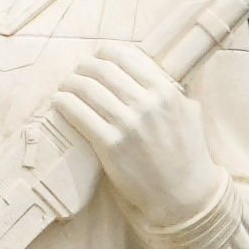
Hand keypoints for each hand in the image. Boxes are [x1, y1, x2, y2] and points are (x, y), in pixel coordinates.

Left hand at [42, 39, 213, 226]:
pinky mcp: (110, 146)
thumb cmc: (187, 155)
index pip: (125, 55)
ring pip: (87, 89)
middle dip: (83, 68)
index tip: (96, 58)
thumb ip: (173, 91)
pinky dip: (63, 104)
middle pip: (102, 69)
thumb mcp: (190, 113)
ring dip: (69, 84)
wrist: (183, 195)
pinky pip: (78, 115)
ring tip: (64, 88)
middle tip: (76, 74)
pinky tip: (59, 103)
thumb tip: (158, 73)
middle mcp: (146, 103)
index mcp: (164, 90)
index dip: (104, 53)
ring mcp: (127, 124)